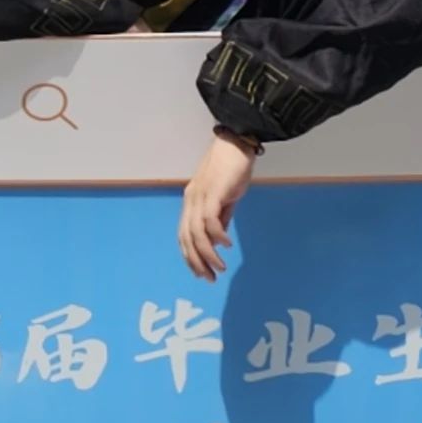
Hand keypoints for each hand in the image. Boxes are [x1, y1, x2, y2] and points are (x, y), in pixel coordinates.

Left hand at [178, 132, 259, 280]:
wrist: (236, 143)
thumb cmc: (232, 169)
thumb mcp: (226, 198)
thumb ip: (221, 217)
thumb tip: (219, 239)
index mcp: (192, 202)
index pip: (184, 235)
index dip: (190, 256)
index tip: (201, 273)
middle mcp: (191, 201)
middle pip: (187, 238)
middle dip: (197, 262)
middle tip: (209, 279)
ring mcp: (200, 196)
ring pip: (197, 233)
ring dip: (208, 254)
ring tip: (220, 268)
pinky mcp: (213, 193)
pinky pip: (210, 220)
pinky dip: (217, 236)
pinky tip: (228, 245)